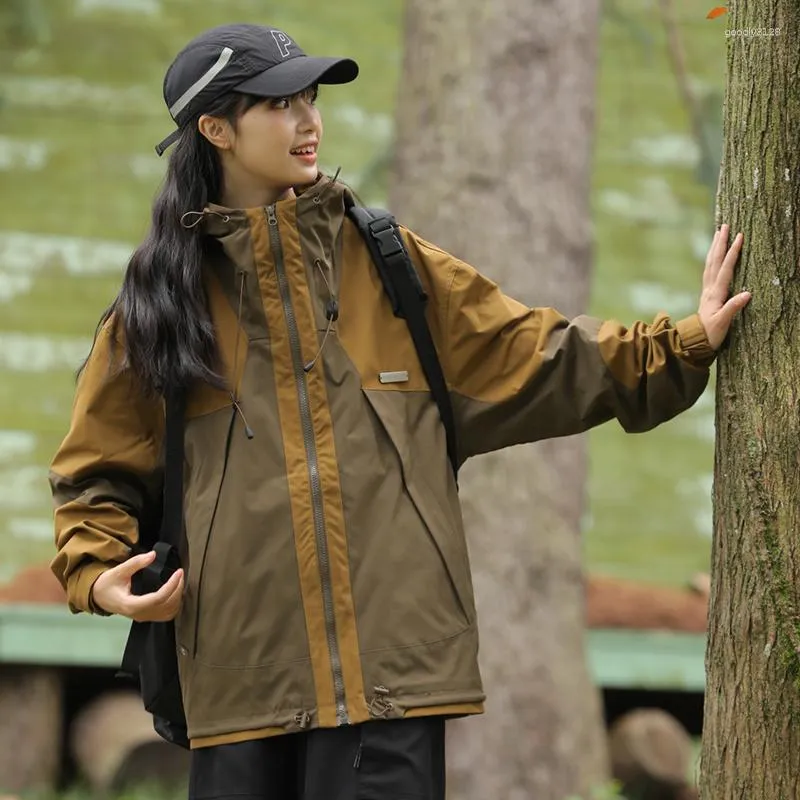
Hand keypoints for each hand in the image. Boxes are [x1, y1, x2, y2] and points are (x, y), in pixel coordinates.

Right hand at [91, 551, 183, 621]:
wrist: (98, 597)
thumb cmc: (106, 585)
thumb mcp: (118, 571)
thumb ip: (135, 563)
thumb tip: (153, 555)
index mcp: (132, 605)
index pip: (158, 598)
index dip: (172, 585)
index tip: (179, 572)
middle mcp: (140, 614)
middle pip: (166, 605)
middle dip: (177, 588)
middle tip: (179, 573)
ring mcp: (144, 617)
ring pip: (169, 612)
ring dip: (177, 596)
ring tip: (179, 581)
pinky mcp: (146, 616)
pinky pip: (166, 615)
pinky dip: (175, 604)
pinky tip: (175, 592)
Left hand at [698, 223, 751, 349]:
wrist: (696, 342)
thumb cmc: (711, 334)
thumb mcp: (723, 323)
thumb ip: (733, 308)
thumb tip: (748, 294)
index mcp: (715, 294)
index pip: (725, 268)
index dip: (732, 252)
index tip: (739, 236)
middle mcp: (710, 289)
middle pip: (714, 261)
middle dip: (720, 243)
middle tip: (724, 226)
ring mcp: (707, 291)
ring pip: (710, 264)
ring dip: (714, 248)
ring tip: (718, 233)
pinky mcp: (708, 294)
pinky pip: (710, 271)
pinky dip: (712, 259)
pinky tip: (714, 255)